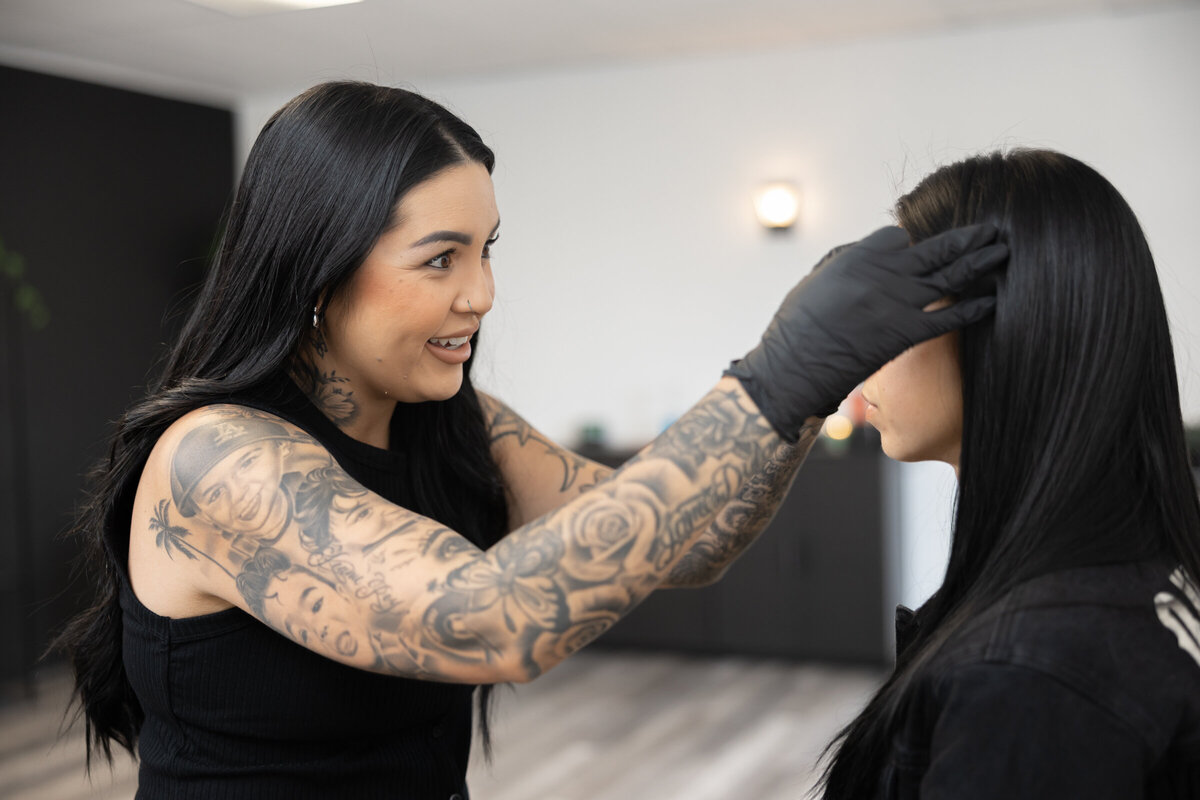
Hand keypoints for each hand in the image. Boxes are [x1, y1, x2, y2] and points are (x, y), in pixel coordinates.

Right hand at [726, 225, 1006, 440]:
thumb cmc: (795, 329)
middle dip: (967, 238)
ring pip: (950, 275)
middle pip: (936, 248)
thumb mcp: (816, 282)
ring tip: (1002, 250)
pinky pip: (949, 317)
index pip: (898, 236)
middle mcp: (883, 274)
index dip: (909, 242)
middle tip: (992, 229)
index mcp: (857, 257)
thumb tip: (868, 256)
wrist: (791, 369)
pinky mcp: (905, 334)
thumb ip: (847, 264)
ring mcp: (897, 303)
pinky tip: (993, 300)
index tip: (917, 249)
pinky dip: (974, 308)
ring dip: (980, 262)